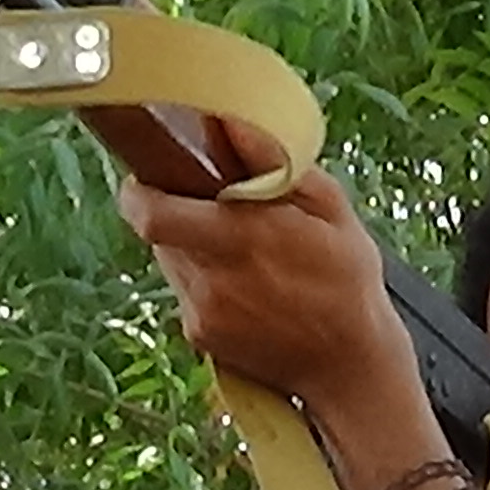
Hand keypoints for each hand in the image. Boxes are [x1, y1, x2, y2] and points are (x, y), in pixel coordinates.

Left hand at [116, 162, 419, 418]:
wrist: (351, 369)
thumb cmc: (348, 282)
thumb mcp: (331, 209)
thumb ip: (275, 163)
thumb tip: (229, 120)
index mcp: (241, 237)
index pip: (151, 213)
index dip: (138, 192)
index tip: (147, 176)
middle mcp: (212, 278)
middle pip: (157, 231)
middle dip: (174, 212)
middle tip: (211, 208)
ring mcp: (202, 312)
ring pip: (171, 261)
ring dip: (191, 247)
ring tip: (242, 253)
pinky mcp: (200, 337)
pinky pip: (185, 293)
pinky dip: (204, 282)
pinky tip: (247, 289)